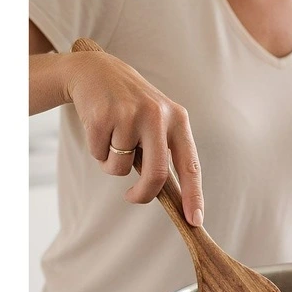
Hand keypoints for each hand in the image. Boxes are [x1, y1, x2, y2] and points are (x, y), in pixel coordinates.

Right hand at [67, 48, 203, 225]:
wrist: (96, 71)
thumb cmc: (131, 107)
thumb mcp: (157, 121)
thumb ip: (164, 152)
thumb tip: (172, 197)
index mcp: (178, 120)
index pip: (190, 165)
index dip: (194, 195)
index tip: (195, 220)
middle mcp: (158, 116)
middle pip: (156, 174)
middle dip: (143, 194)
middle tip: (132, 197)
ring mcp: (130, 115)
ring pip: (121, 168)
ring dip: (113, 164)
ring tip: (113, 138)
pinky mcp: (103, 117)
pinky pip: (100, 156)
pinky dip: (97, 151)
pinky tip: (100, 128)